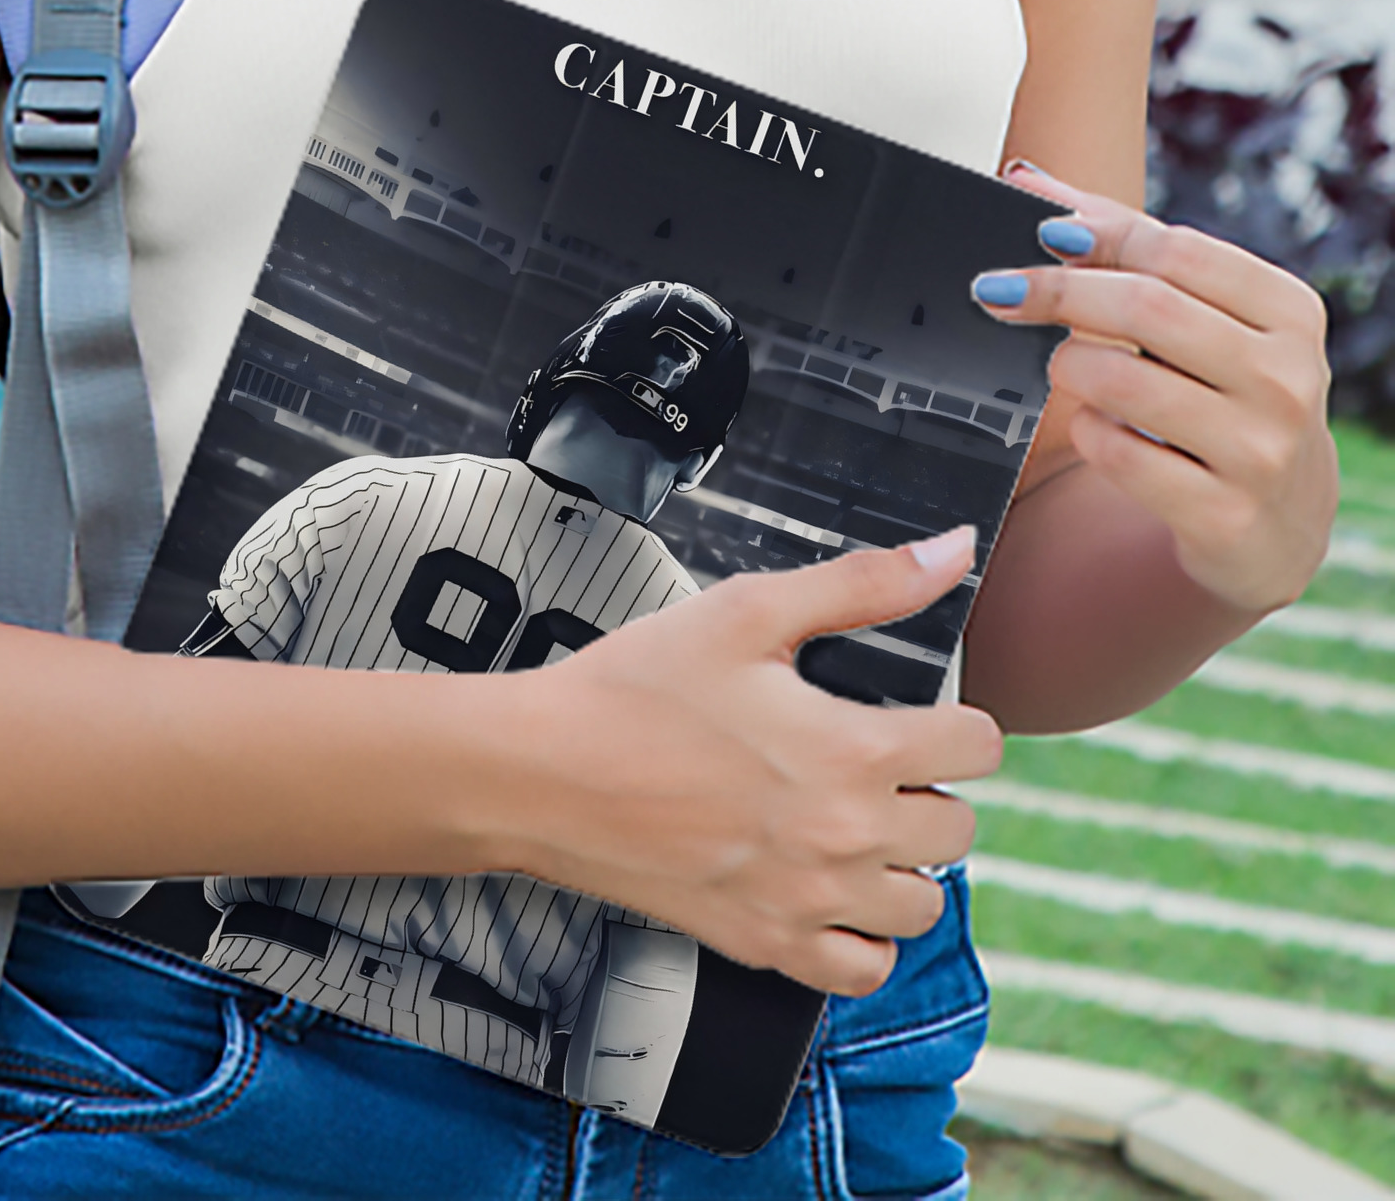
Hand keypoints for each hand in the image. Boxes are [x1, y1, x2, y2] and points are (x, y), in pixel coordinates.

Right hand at [508, 529, 999, 996]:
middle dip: (929, 787)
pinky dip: (863, 936)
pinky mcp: (765, 945)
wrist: (544, 771)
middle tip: (873, 761)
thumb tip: (950, 551)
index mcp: (852, 750)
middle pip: (959, 828)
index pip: (977, 747)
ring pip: (923, 903)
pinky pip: (864, 970)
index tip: (918, 713)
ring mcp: (807, 901)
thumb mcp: (746, 611)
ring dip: (904, 861)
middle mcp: (844, 837)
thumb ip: (860, 583)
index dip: (954, 718)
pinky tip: (831, 890)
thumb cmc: (635, 688)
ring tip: (854, 823)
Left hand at [975, 164, 1336, 612]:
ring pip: (1122, 380)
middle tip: (995, 290)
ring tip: (1065, 366)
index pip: (1176, 249)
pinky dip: (1087, 431)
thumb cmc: (1221, 392)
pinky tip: (1098, 428)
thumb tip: (1028, 180)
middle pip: (1146, 307)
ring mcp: (1260, 450)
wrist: (1278, 521)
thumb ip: (1124, 246)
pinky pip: (1116, 454)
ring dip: (1069, 365)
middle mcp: (1286, 377)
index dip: (1095, 233)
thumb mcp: (1201, 318)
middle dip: (1057, 291)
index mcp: (1288, 312)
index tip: (1037, 231)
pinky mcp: (1224, 515)